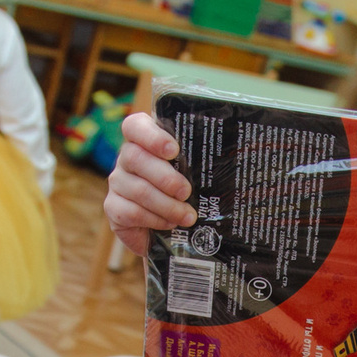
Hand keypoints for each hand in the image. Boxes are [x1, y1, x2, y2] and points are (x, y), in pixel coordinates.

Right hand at [107, 113, 194, 257]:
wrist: (172, 230)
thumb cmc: (187, 194)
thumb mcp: (195, 173)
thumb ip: (203, 160)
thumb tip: (243, 152)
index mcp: (144, 141)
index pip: (134, 126)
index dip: (152, 136)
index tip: (174, 150)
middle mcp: (127, 158)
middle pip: (135, 157)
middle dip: (164, 177)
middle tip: (186, 191)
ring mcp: (118, 183)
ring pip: (137, 188)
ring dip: (165, 204)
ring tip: (187, 216)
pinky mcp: (113, 208)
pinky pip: (130, 212)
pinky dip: (154, 219)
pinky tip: (170, 224)